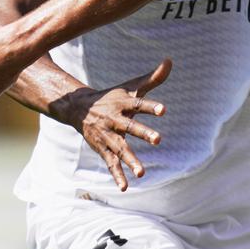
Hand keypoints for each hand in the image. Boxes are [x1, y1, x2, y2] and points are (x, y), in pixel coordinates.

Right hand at [51, 59, 170, 190]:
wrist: (79, 109)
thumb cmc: (112, 97)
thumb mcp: (131, 87)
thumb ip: (153, 77)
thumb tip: (170, 60)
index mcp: (123, 104)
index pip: (138, 104)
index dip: (151, 106)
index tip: (164, 109)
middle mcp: (114, 120)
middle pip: (130, 127)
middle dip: (143, 133)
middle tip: (158, 139)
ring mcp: (108, 136)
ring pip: (120, 149)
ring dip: (131, 160)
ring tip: (142, 173)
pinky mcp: (103, 149)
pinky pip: (111, 163)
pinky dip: (117, 176)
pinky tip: (125, 188)